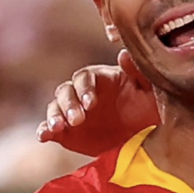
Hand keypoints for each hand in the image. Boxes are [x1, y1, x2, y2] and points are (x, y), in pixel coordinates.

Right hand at [36, 49, 158, 155]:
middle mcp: (82, 93)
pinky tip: (44, 136)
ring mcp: (72, 112)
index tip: (91, 103)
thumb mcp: (149, 91)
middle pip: (66, 91)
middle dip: (68, 104)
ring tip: (58, 127)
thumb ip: (137, 72)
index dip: (85, 89)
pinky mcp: (66, 132)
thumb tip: (124, 53)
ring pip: (55, 107)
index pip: (85, 77)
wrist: (143, 138)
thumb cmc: (148, 110)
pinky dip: (44, 130)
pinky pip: (50, 128)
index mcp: (101, 79)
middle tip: (78, 119)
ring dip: (54, 115)